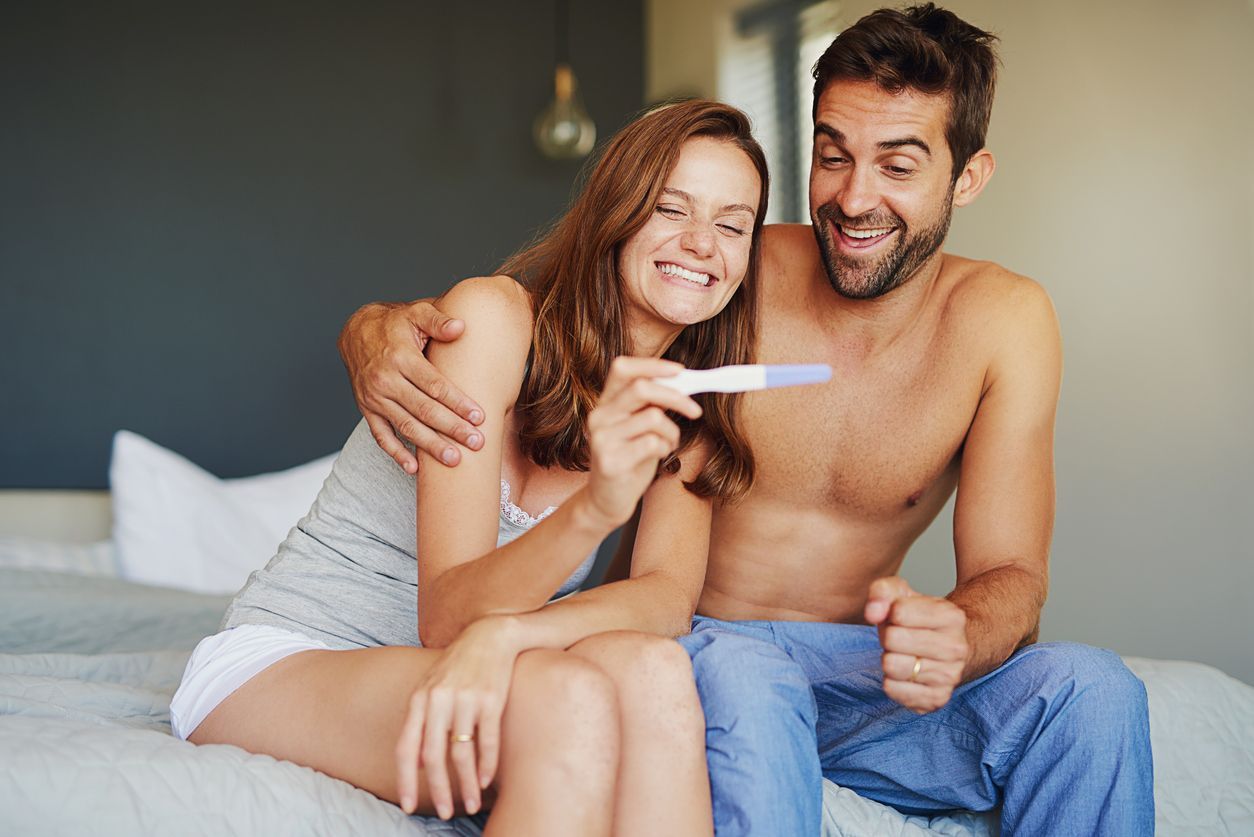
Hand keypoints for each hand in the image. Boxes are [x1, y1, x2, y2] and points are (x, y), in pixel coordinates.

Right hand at [339, 300, 485, 472]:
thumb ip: (438, 320)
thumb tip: (460, 326)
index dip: (457, 402)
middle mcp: (385, 380)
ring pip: (406, 426)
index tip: (479, 417)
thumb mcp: (416, 313)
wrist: (356, 331)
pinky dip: (396, 453)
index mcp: (401, 357)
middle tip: (476, 443)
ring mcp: (374, 398)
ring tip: (454, 460)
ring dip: (430, 445)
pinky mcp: (367, 409)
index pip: (434, 385)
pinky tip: (414, 468)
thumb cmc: (395, 323)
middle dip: (451, 428)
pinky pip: (381, 435)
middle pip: (423, 410)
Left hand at [394, 617, 520, 817]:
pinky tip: (487, 780)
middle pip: (433, 756)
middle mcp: (439, 700)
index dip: (406, 781)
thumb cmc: (459, 666)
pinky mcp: (492, 699)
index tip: (408, 807)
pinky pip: (487, 740)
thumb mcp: (432, 687)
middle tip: (444, 812)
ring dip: (466, 785)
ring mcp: (466, 699)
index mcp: (420, 699)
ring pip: (461, 753)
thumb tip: (420, 763)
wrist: (490, 635)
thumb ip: (423, 721)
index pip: (406, 748)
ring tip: (471, 805)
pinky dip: (487, 765)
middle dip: (439, 790)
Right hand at [582, 356, 702, 528]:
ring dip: (672, 431)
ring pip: (653, 417)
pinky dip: (665, 448)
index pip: (622, 368)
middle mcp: (598, 416)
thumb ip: (652, 403)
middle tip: (695, 410)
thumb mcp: (639, 426)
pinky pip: (653, 443)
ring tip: (669, 443)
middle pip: (642, 388)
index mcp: (605, 402)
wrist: (607, 500)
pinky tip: (659, 456)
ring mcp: (602, 439)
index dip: (653, 365)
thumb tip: (683, 380)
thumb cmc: (630, 459)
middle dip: (676, 397)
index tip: (680, 371)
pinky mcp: (610, 462)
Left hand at [864, 577, 968, 713]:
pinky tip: (905, 673)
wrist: (949, 650)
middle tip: (900, 638)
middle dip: (888, 636)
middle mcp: (956, 648)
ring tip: (903, 654)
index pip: (898, 612)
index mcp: (952, 616)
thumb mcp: (903, 595)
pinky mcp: (937, 699)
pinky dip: (891, 680)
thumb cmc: (919, 620)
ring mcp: (949, 676)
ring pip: (891, 666)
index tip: (901, 618)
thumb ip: (882, 591)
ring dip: (889, 658)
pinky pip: (892, 689)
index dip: (891, 614)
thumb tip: (872, 613)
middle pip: (892, 639)